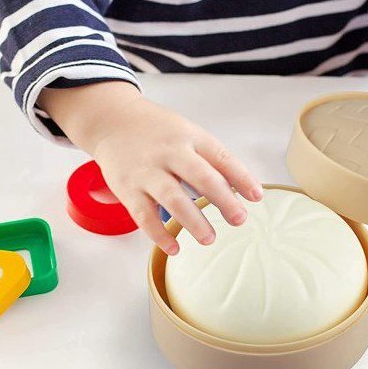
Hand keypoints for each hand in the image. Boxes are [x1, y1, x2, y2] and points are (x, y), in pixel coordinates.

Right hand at [39, 82, 262, 254]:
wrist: (111, 120)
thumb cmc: (156, 131)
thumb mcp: (187, 133)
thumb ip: (211, 158)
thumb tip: (243, 188)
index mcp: (189, 137)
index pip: (221, 157)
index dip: (241, 177)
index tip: (256, 197)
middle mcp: (169, 152)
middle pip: (201, 177)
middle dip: (223, 200)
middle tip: (239, 220)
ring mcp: (146, 171)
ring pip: (172, 198)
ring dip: (193, 221)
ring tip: (209, 238)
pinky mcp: (127, 188)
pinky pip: (144, 215)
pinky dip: (159, 234)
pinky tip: (174, 248)